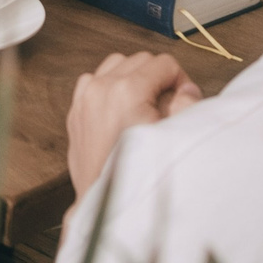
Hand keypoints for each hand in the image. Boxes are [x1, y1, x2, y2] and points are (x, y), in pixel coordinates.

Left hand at [66, 51, 202, 196]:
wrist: (106, 202)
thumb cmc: (140, 172)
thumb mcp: (175, 135)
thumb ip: (186, 104)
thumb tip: (186, 89)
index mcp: (127, 91)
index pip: (164, 63)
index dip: (180, 80)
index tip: (183, 99)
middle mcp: (101, 88)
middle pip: (140, 60)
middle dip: (157, 77)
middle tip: (166, 104)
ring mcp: (85, 98)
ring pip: (115, 64)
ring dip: (132, 77)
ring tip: (144, 105)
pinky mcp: (75, 110)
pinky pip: (94, 81)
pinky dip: (109, 86)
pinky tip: (121, 108)